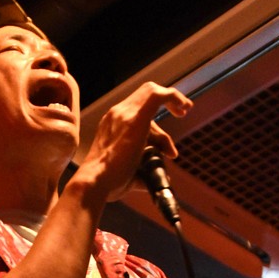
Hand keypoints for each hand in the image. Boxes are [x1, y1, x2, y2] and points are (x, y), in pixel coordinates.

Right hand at [77, 81, 191, 204]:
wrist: (94, 182)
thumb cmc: (108, 183)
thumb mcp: (129, 173)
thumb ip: (144, 172)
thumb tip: (159, 179)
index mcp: (112, 125)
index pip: (136, 113)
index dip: (155, 127)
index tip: (165, 144)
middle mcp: (116, 114)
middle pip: (145, 99)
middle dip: (165, 104)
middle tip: (181, 113)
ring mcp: (124, 114)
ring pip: (152, 94)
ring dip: (171, 100)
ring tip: (184, 110)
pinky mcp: (135, 118)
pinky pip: (157, 95)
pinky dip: (173, 97)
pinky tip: (184, 106)